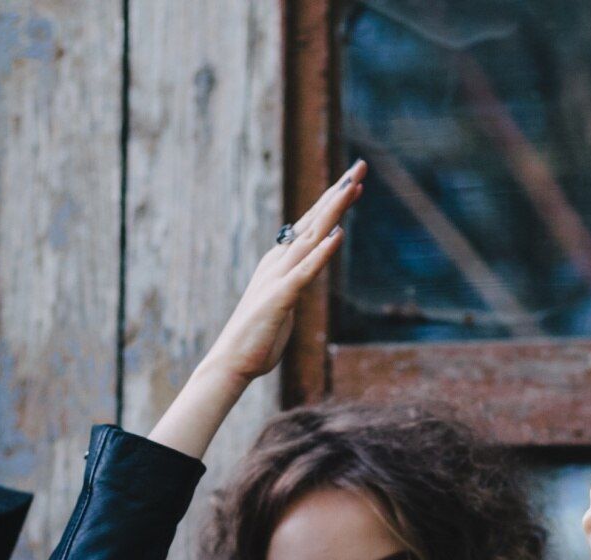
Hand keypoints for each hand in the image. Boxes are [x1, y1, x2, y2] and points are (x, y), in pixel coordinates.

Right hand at [196, 160, 365, 386]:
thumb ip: (293, 285)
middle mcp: (278, 262)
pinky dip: (321, 253)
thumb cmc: (258, 337)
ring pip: (311, 238)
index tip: (352, 183)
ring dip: (332, 212)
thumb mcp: (282, 303)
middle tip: (359, 167)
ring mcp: (278, 278)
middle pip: (314, 221)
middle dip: (337, 193)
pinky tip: (337, 236)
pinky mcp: (280, 297)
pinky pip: (305, 272)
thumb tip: (304, 275)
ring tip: (351, 188)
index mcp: (279, 263)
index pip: (310, 226)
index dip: (332, 203)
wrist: (231, 362)